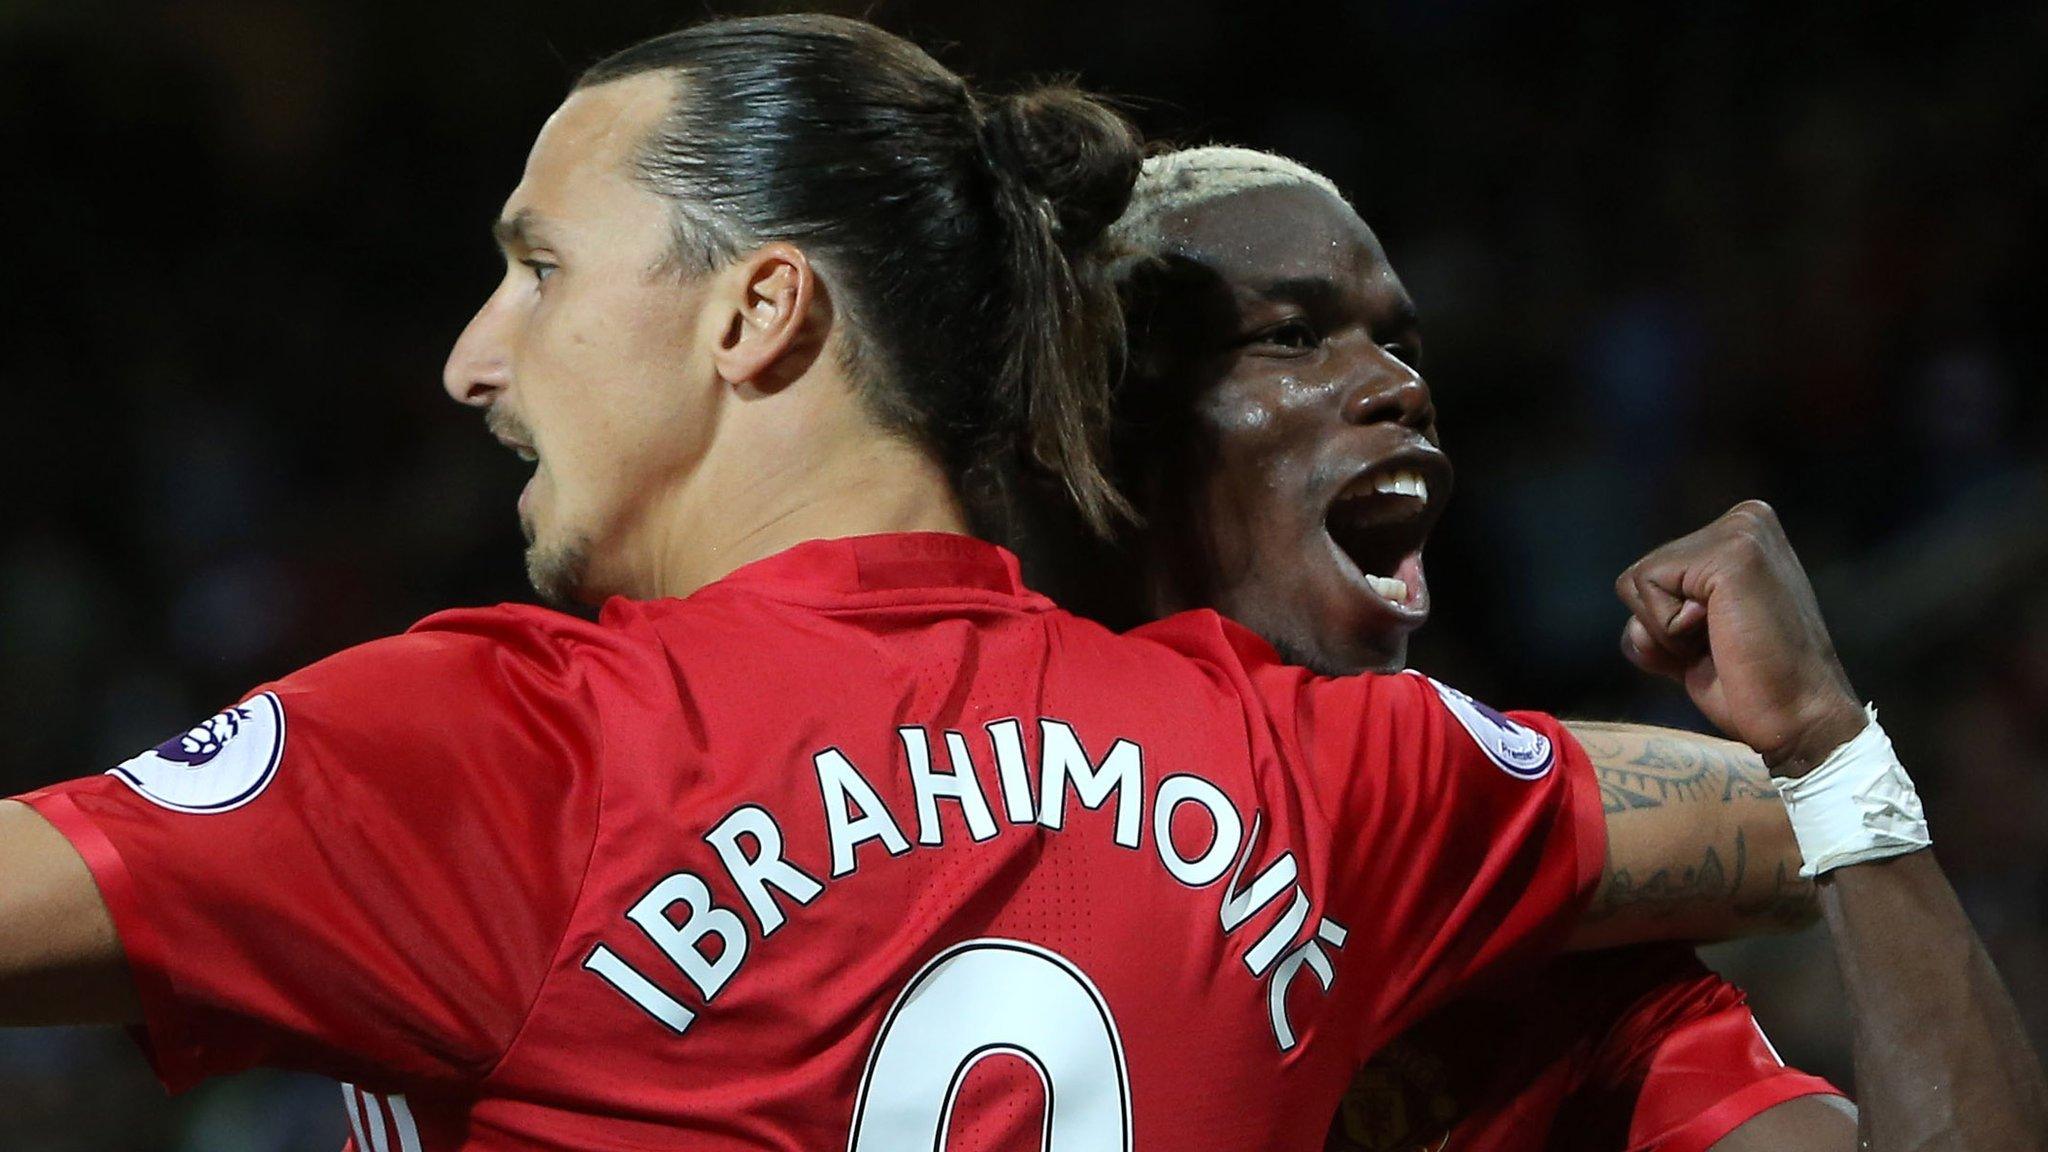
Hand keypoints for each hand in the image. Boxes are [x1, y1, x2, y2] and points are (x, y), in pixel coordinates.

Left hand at [1615, 501, 1864, 776]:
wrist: (1799, 720)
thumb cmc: (1751, 686)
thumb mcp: (1692, 640)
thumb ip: (1658, 615)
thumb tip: (1633, 629)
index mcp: (1743, 532)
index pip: (1653, 573)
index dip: (1668, 624)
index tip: (1723, 642)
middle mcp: (1746, 519)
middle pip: (1641, 574)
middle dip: (1665, 627)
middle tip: (1725, 647)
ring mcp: (1741, 531)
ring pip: (1636, 581)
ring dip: (1667, 632)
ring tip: (1725, 642)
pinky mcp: (1732, 553)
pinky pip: (1645, 587)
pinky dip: (1669, 630)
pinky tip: (1723, 637)